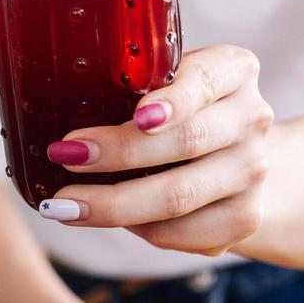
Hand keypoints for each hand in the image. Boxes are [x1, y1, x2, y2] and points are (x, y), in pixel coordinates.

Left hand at [38, 45, 272, 256]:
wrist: (238, 156)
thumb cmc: (180, 107)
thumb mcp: (166, 78)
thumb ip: (133, 80)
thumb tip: (51, 99)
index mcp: (235, 70)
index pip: (206, 80)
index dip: (173, 100)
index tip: (137, 116)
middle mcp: (252, 118)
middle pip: (186, 143)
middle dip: (119, 152)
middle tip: (65, 155)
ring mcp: (252, 172)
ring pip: (179, 197)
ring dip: (114, 204)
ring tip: (62, 204)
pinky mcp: (243, 218)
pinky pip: (181, 233)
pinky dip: (136, 229)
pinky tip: (99, 218)